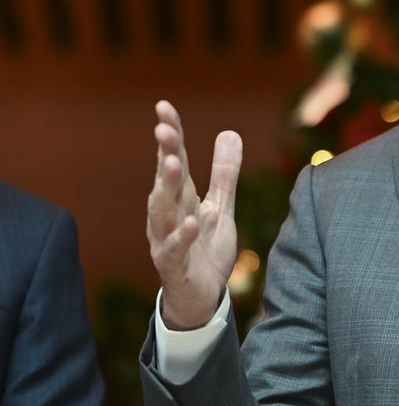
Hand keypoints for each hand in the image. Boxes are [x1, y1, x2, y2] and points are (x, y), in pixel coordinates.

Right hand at [146, 100, 242, 329]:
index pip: (173, 160)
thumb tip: (230, 132)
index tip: (163, 106)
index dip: (170, 135)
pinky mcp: (173, 267)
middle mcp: (167, 216)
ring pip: (162, 212)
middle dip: (164, 154)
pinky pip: (173, 250)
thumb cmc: (205, 250)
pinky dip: (181, 236)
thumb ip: (225, 173)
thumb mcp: (221, 207)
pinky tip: (191, 221)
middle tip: (164, 129)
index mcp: (179, 198)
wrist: (200, 299)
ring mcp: (166, 240)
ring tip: (173, 164)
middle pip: (164, 181)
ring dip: (167, 188)